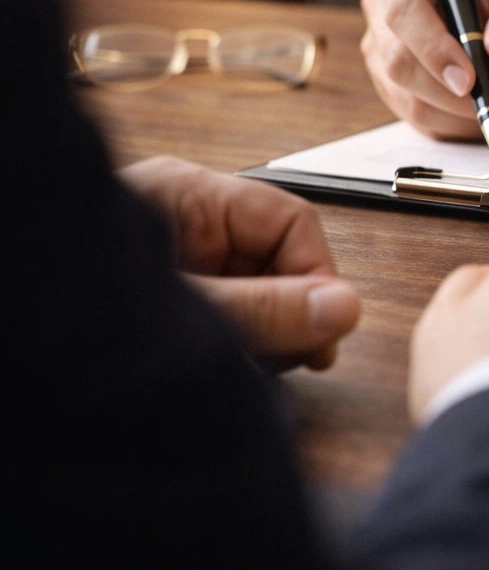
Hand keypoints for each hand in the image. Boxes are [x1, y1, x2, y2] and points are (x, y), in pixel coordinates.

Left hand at [120, 156, 360, 370]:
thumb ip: (262, 309)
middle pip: (278, 260)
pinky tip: (229, 371)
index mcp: (189, 197)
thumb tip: (342, 307)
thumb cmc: (64, 311)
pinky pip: (229, 318)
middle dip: (290, 315)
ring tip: (247, 370)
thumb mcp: (184, 311)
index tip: (324, 330)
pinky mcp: (170, 302)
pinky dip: (238, 348)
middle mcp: (188, 224)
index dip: (317, 276)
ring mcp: (179, 263)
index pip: (290, 222)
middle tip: (289, 360)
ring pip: (257, 295)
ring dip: (266, 338)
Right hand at [361, 0, 488, 141]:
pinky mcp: (391, 86)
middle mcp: (385, 7)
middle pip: (399, 61)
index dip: (433, 48)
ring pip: (407, 97)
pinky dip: (457, 128)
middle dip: (451, 94)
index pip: (406, 9)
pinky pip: (416, 118)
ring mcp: (382, 49)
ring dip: (460, 117)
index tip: (469, 80)